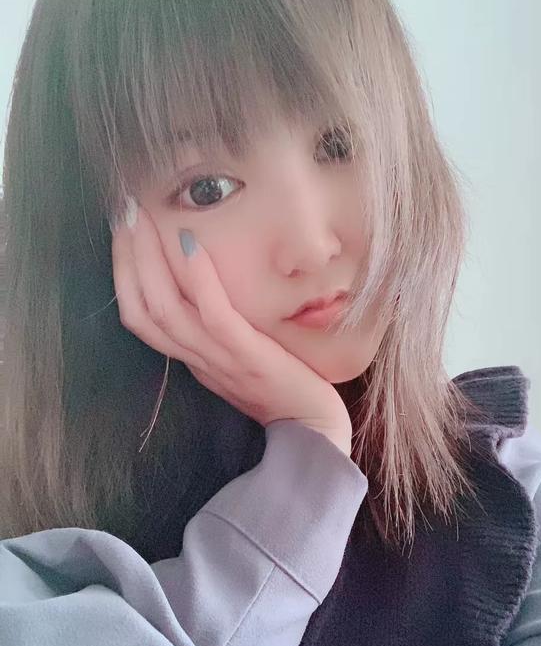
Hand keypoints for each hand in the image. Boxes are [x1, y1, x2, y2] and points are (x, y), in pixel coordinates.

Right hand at [110, 203, 352, 454]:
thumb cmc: (280, 392)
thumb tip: (205, 292)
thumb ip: (217, 335)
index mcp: (193, 359)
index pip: (141, 317)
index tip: (124, 232)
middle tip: (123, 212)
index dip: (125, 275)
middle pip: (143, 310)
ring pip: (166, 310)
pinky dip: (198, 279)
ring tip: (142, 219)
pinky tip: (189, 244)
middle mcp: (197, 359)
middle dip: (127, 259)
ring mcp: (220, 359)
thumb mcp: (238, 360)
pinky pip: (214, 316)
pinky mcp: (247, 356)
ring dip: (149, 261)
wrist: (312, 432)